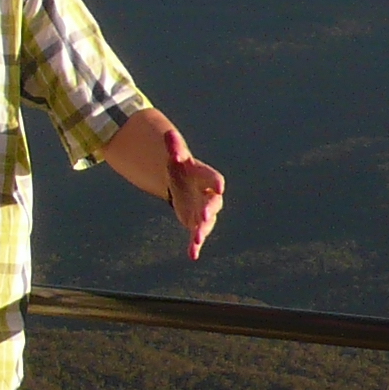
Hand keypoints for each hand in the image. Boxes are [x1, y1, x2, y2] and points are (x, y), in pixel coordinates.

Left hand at [164, 130, 224, 260]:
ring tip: (197, 239)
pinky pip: (196, 235)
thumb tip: (168, 134)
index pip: (214, 179)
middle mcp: (208, 195)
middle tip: (204, 215)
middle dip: (209, 209)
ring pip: (207, 222)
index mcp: (205, 177)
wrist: (181, 183)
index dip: (217, 182)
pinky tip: (192, 255)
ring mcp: (203, 210)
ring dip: (202, 230)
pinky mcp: (196, 223)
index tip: (220, 186)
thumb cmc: (180, 167)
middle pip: (213, 203)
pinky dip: (195, 245)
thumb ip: (173, 147)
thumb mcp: (175, 156)